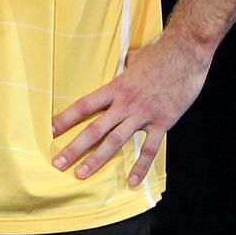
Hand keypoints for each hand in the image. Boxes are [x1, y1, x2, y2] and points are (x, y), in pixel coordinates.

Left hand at [51, 30, 211, 186]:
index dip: (65, 119)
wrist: (186, 53)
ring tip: (82, 173)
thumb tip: (121, 65)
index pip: (84, 106)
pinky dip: (141, 166)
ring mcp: (143, 114)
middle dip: (74, 148)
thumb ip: (123, 69)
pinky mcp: (163, 122)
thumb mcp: (133, 59)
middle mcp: (125, 103)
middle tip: (59, 163)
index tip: (49, 130)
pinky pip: (150, 149)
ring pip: (115, 141)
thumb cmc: (159, 53)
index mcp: (115, 87)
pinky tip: (132, 181)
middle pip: (94, 129)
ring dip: (97, 159)